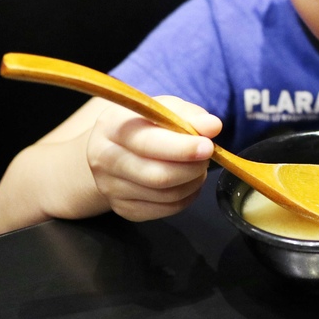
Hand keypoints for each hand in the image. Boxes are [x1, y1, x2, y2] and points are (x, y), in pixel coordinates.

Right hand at [85, 96, 221, 221]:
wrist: (110, 147)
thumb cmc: (143, 123)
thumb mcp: (164, 109)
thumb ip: (190, 115)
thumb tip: (213, 126)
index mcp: (112, 127)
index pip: (148, 143)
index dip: (182, 148)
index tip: (208, 146)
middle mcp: (105, 159)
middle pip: (157, 176)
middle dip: (192, 168)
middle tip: (207, 157)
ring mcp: (110, 187)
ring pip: (165, 195)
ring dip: (192, 182)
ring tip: (198, 167)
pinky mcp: (123, 208)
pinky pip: (165, 210)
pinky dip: (186, 198)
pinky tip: (188, 182)